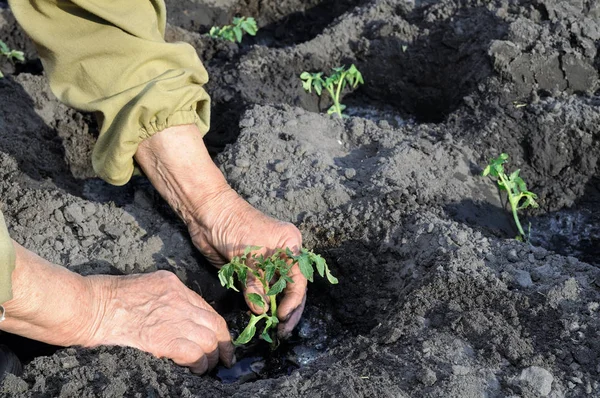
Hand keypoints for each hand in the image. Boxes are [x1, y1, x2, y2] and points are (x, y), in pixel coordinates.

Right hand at [1, 243, 233, 373]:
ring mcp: (173, 316)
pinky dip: (199, 363)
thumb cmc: (102, 297)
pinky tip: (196, 370)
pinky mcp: (164, 337)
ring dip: (211, 357)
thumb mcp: (139, 287)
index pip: (205, 307)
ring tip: (208, 368)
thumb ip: (161, 298)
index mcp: (172, 284)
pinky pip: (194, 352)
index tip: (220, 339)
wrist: (86, 306)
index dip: (215, 327)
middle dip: (223, 343)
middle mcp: (178, 297)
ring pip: (208, 339)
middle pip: (214, 323)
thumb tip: (172, 317)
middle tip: (224, 359)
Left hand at [187, 188, 306, 338]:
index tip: (283, 318)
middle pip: (292, 288)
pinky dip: (261, 304)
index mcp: (290, 245)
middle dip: (289, 310)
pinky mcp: (253, 270)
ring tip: (274, 330)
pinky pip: (262, 290)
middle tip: (282, 331)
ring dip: (275, 310)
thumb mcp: (247, 256)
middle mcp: (284, 255)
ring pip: (278, 292)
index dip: (293, 301)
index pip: (298, 279)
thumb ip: (255, 284)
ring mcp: (269, 263)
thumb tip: (261, 312)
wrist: (209, 214)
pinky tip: (261, 318)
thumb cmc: (233, 226)